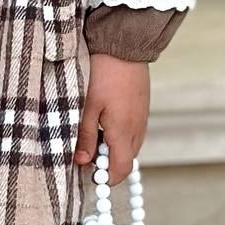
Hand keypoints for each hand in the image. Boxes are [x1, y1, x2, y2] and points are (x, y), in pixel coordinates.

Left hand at [74, 53, 147, 184]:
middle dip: (106, 163)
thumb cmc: (102, 74)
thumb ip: (86, 136)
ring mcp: (142, 119)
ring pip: (130, 147)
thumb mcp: (86, 106)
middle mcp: (137, 129)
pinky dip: (119, 135)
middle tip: (85, 151)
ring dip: (112, 149)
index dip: (105, 178)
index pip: (120, 170)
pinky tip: (103, 120)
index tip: (88, 173)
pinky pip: (133, 132)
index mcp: (123, 132)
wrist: (123, 46)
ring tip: (93, 133)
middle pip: (126, 161)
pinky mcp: (142, 109)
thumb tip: (82, 162)